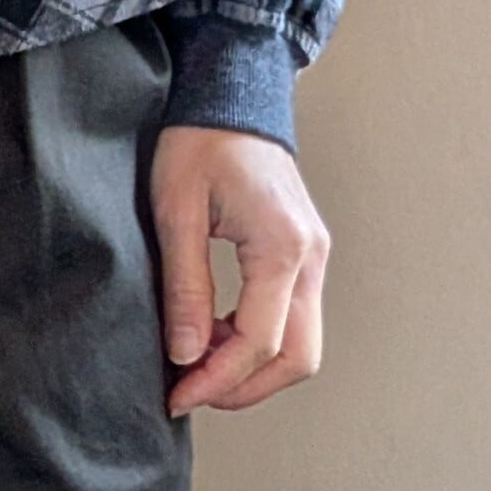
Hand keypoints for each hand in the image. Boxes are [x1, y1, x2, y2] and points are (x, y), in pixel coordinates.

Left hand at [151, 124, 330, 413]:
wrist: (232, 95)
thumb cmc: (200, 141)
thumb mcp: (176, 213)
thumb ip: (185, 287)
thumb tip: (187, 355)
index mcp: (282, 247)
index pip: (260, 342)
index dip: (217, 381)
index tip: (177, 395)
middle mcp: (311, 257)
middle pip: (298, 357)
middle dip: (244, 388)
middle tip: (190, 392)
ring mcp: (314, 258)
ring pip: (301, 345)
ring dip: (251, 368)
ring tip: (196, 362)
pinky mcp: (304, 257)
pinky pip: (293, 320)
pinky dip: (257, 343)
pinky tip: (213, 335)